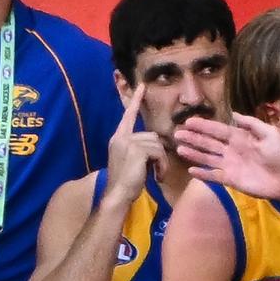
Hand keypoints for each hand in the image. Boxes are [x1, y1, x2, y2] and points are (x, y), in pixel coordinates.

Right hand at [102, 83, 166, 207]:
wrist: (117, 194)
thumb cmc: (127, 182)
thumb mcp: (132, 160)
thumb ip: (140, 148)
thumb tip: (157, 143)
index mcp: (118, 138)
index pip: (128, 115)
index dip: (135, 100)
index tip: (142, 85)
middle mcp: (121, 137)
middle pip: (153, 135)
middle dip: (159, 153)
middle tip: (157, 171)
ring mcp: (127, 142)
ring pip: (158, 144)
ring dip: (162, 162)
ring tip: (156, 175)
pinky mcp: (136, 150)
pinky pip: (159, 152)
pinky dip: (162, 165)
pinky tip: (157, 176)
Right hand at [176, 112, 279, 198]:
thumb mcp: (269, 134)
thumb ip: (252, 124)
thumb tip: (234, 114)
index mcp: (239, 138)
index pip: (218, 130)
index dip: (204, 126)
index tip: (189, 121)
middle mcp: (231, 150)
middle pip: (208, 143)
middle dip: (194, 138)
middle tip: (177, 134)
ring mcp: (230, 165)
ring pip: (208, 158)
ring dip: (194, 154)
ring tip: (179, 149)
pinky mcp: (231, 180)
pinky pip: (214, 176)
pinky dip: (203, 174)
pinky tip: (191, 170)